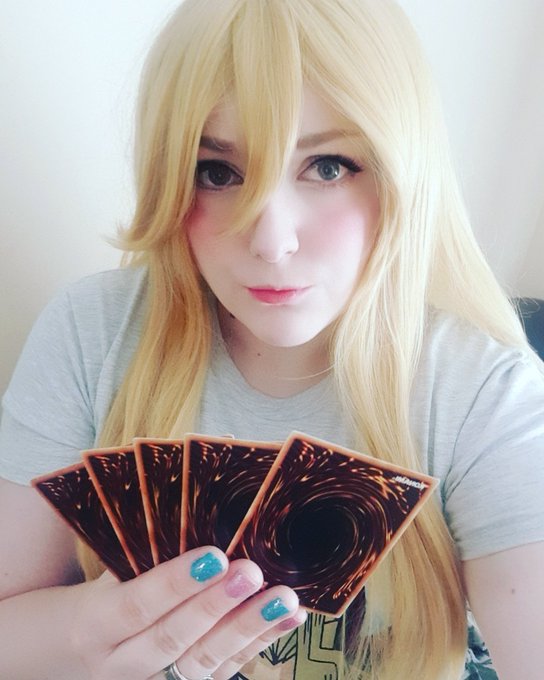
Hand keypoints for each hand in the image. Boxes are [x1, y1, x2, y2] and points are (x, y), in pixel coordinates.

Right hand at [70, 546, 305, 679]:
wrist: (73, 651)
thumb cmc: (99, 597)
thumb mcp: (105, 576)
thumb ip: (142, 557)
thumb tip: (196, 519)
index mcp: (95, 626)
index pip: (136, 606)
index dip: (175, 584)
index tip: (215, 556)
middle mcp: (120, 664)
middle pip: (172, 640)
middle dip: (217, 606)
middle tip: (252, 573)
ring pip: (202, 664)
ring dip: (248, 630)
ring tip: (284, 599)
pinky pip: (223, 672)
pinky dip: (259, 644)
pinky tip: (290, 619)